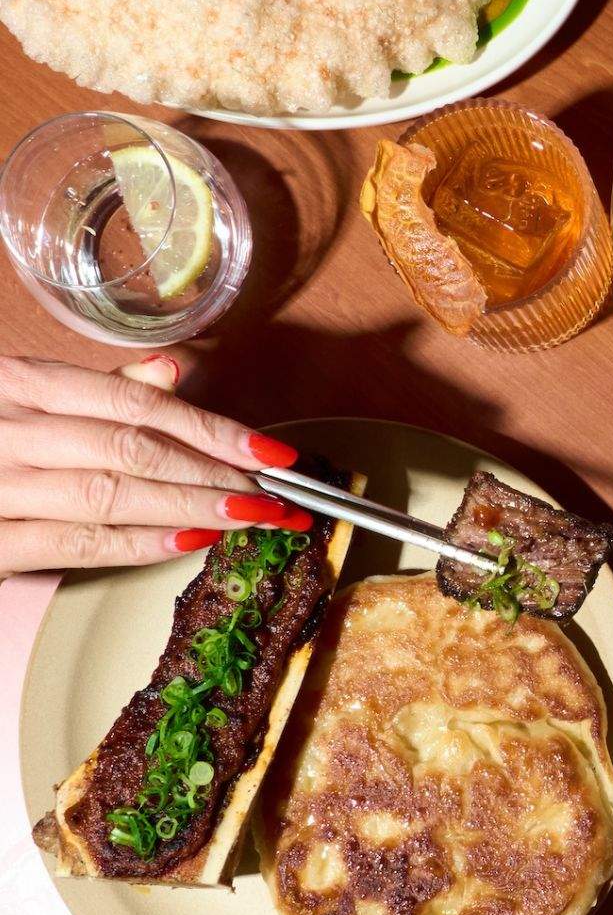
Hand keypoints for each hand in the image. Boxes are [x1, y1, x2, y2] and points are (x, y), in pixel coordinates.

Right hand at [0, 355, 307, 577]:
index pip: (134, 402)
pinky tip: (190, 540)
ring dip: (193, 507)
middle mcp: (6, 429)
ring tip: (254, 515)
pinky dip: (137, 543)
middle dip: (218, 473)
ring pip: (110, 495)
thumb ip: (99, 388)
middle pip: (132, 449)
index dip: (213, 427)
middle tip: (283, 494)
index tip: (274, 451)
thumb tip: (177, 370)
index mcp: (18, 383)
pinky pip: (72, 544)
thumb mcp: (22, 392)